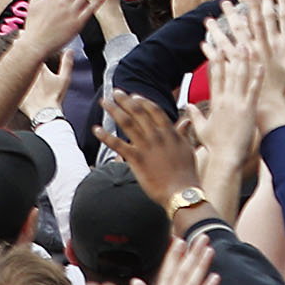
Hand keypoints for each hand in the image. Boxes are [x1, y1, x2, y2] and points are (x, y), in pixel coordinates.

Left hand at [101, 91, 204, 208]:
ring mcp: (145, 146)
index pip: (153, 109)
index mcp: (169, 132)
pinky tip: (96, 129)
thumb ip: (183, 133)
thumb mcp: (187, 149)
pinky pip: (117, 144)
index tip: (133, 95)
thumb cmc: (186, 172)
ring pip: (126, 123)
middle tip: (115, 92)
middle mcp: (156, 135)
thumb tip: (185, 122)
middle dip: (124, 100)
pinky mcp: (136, 159)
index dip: (142, 101)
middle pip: (137, 112)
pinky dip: (106, 136)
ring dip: (114, 110)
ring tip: (104, 102)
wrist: (181, 191)